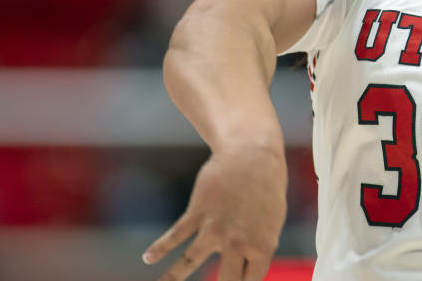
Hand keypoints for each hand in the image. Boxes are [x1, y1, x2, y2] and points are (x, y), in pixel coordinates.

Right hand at [143, 145, 287, 280]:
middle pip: (226, 280)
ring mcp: (215, 228)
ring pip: (190, 261)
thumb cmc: (267, 184)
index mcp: (263, 245)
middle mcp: (238, 243)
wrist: (251, 153)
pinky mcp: (198, 212)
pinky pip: (175, 235)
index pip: (251, 280)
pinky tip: (148, 258)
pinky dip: (159, 248)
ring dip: (173, 278)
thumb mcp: (273, 218)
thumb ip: (260, 242)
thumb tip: (250, 259)